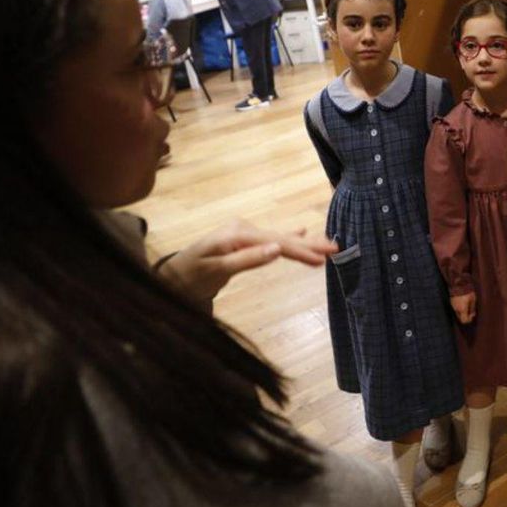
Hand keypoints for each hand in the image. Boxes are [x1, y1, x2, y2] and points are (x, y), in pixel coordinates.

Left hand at [159, 220, 336, 306]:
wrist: (171, 278)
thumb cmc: (190, 276)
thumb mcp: (216, 270)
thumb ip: (247, 259)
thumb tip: (278, 249)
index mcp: (238, 234)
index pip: (277, 243)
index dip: (301, 251)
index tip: (323, 258)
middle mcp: (243, 229)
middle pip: (282, 238)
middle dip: (309, 244)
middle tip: (336, 248)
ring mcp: (243, 234)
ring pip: (280, 238)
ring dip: (303, 242)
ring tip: (327, 245)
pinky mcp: (243, 240)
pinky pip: (271, 238)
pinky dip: (287, 236)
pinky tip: (300, 231)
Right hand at [450, 291, 476, 323]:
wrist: (458, 283)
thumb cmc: (467, 291)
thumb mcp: (473, 299)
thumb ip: (472, 308)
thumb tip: (473, 314)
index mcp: (462, 310)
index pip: (464, 321)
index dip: (469, 320)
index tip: (472, 315)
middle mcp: (456, 309)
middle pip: (460, 317)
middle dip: (466, 315)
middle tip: (471, 310)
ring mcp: (453, 305)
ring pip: (458, 312)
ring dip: (463, 311)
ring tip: (467, 304)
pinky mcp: (451, 301)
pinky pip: (456, 307)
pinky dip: (460, 307)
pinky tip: (463, 301)